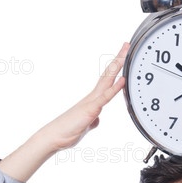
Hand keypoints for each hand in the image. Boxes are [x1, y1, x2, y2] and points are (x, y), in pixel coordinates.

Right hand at [0, 44, 126, 182]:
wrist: (54, 137)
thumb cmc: (68, 131)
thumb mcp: (86, 125)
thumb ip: (92, 120)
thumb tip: (96, 119)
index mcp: (93, 99)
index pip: (107, 79)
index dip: (116, 67)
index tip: (123, 56)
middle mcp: (93, 96)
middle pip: (108, 74)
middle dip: (118, 59)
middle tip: (127, 45)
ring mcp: (91, 101)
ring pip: (107, 80)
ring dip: (117, 66)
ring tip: (125, 53)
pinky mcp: (91, 109)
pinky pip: (105, 97)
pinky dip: (114, 88)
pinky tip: (123, 80)